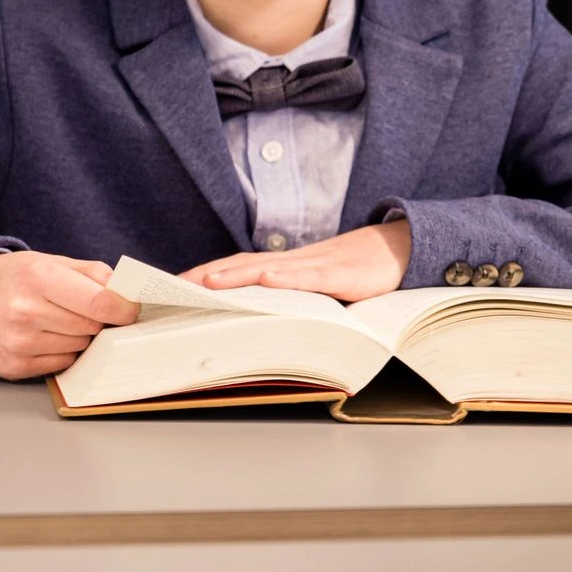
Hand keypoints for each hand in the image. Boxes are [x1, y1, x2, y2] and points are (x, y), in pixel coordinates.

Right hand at [0, 249, 138, 379]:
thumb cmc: (13, 278)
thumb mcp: (48, 261)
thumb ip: (90, 273)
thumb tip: (126, 291)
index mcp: (38, 277)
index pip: (98, 303)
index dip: (123, 309)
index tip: (130, 310)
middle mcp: (26, 311)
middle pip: (91, 326)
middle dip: (97, 320)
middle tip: (85, 310)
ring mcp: (19, 343)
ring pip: (79, 347)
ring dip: (78, 336)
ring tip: (56, 321)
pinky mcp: (14, 368)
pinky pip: (62, 364)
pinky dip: (62, 352)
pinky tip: (44, 337)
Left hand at [178, 220, 411, 302]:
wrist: (398, 249)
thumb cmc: (357, 272)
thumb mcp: (319, 288)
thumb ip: (291, 299)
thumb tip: (256, 323)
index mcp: (287, 269)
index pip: (238, 269)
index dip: (206, 275)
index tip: (172, 286)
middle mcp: (294, 263)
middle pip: (242, 265)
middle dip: (206, 275)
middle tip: (172, 286)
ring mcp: (316, 266)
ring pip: (270, 269)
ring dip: (236, 275)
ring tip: (206, 282)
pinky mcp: (342, 275)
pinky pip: (311, 276)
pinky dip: (287, 277)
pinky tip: (267, 279)